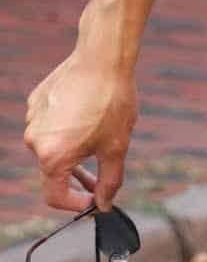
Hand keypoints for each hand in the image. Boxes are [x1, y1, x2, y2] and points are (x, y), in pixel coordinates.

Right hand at [25, 45, 138, 213]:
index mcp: (52, 157)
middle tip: (99, 170)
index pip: (55, 197)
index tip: (93, 200)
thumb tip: (104, 204)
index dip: (76, 203)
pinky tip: (85, 112)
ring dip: (72, 147)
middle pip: (54, 170)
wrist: (103, 57)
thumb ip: (109, 181)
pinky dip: (65, 126)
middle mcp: (35, 141)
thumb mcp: (116, 146)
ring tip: (96, 131)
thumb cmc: (112, 101)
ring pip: (52, 145)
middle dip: (77, 174)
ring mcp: (33, 119)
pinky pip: (49, 123)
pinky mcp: (36, 101)